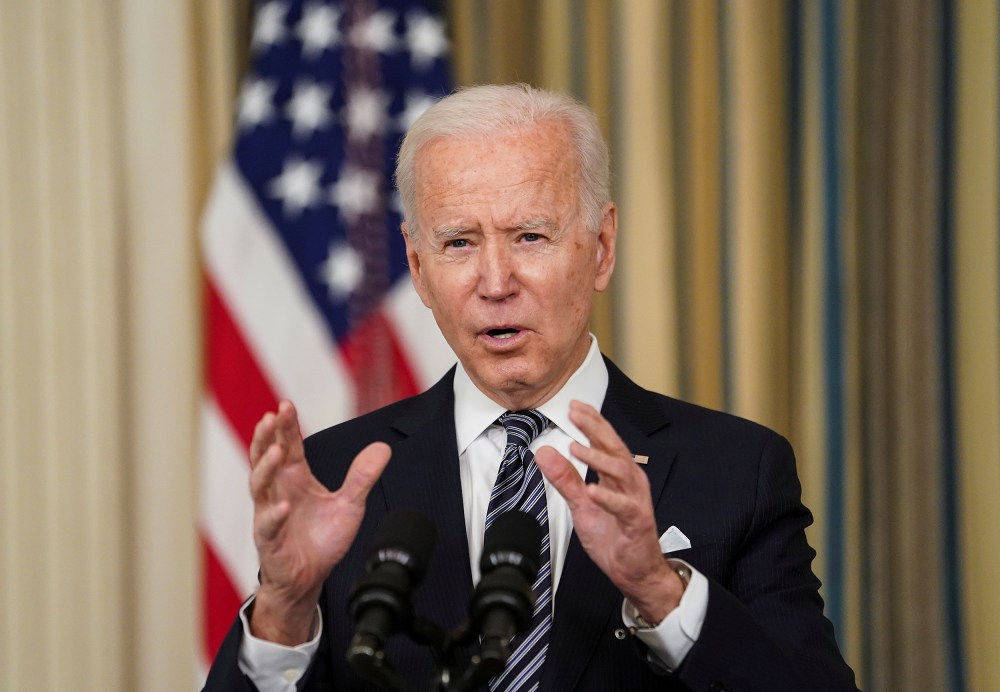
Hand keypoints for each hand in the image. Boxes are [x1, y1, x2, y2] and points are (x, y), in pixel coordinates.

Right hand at [247, 401, 390, 643]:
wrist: (309, 578)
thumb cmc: (321, 539)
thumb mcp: (349, 504)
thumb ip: (362, 476)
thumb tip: (383, 447)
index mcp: (295, 478)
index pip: (288, 446)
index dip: (286, 426)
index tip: (286, 405)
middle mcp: (278, 491)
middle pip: (266, 458)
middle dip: (267, 437)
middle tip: (271, 416)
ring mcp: (269, 515)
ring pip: (259, 486)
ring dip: (266, 468)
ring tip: (277, 451)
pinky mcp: (269, 540)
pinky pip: (267, 526)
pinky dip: (274, 515)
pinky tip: (282, 505)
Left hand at [534, 401, 682, 622]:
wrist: (634, 570)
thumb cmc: (614, 535)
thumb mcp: (582, 504)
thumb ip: (565, 479)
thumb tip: (544, 453)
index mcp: (618, 474)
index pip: (605, 441)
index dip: (591, 422)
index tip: (573, 405)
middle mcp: (630, 482)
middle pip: (614, 447)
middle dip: (596, 428)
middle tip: (576, 413)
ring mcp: (636, 500)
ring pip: (620, 471)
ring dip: (598, 458)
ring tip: (576, 448)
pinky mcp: (637, 521)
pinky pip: (623, 506)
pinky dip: (607, 497)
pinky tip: (592, 490)